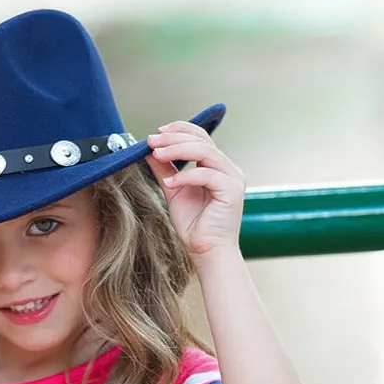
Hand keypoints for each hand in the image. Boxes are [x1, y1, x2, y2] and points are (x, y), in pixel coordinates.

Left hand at [145, 121, 244, 258]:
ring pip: (205, 152)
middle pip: (202, 140)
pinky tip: (170, 182)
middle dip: (174, 138)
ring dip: (178, 150)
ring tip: (157, 154)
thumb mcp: (174, 192)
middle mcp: (227, 168)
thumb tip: (150, 150)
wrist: (207, 253)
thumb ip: (165, 170)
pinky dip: (186, 176)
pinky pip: (206, 174)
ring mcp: (232, 177)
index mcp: (216, 167)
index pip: (200, 137)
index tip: (157, 133)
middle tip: (153, 141)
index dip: (179, 130)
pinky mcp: (232, 190)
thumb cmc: (194, 227)